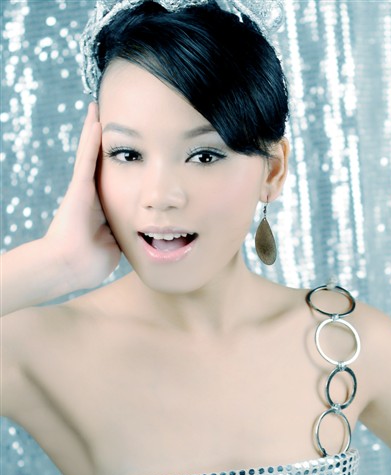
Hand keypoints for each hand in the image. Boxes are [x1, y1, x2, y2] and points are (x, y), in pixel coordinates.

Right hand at [45, 102, 120, 291]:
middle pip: (102, 162)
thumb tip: (136, 230)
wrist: (69, 267)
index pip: (115, 182)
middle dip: (106, 141)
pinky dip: (91, 140)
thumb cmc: (89, 263)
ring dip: (94, 130)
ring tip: (98, 107)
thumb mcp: (113, 245)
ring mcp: (84, 190)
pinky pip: (86, 159)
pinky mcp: (78, 188)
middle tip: (110, 115)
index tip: (131, 147)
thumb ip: (122, 233)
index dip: (121, 164)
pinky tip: (96, 119)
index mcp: (102, 208)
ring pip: (91, 154)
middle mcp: (92, 195)